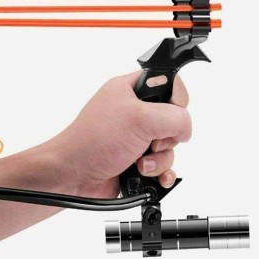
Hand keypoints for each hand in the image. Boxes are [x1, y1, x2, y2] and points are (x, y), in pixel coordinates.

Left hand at [42, 71, 190, 198]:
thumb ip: (173, 117)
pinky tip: (149, 176)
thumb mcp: (139, 118)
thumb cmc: (93, 140)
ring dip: (159, 158)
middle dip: (167, 136)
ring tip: (139, 162)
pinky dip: (160, 172)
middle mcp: (135, 110)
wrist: (73, 175)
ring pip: (170, 145)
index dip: (176, 99)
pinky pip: (163, 165)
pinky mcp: (137, 159)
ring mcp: (136, 136)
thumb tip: (185, 129)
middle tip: (148, 140)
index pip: (170, 83)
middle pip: (174, 119)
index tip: (168, 112)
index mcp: (130, 88)